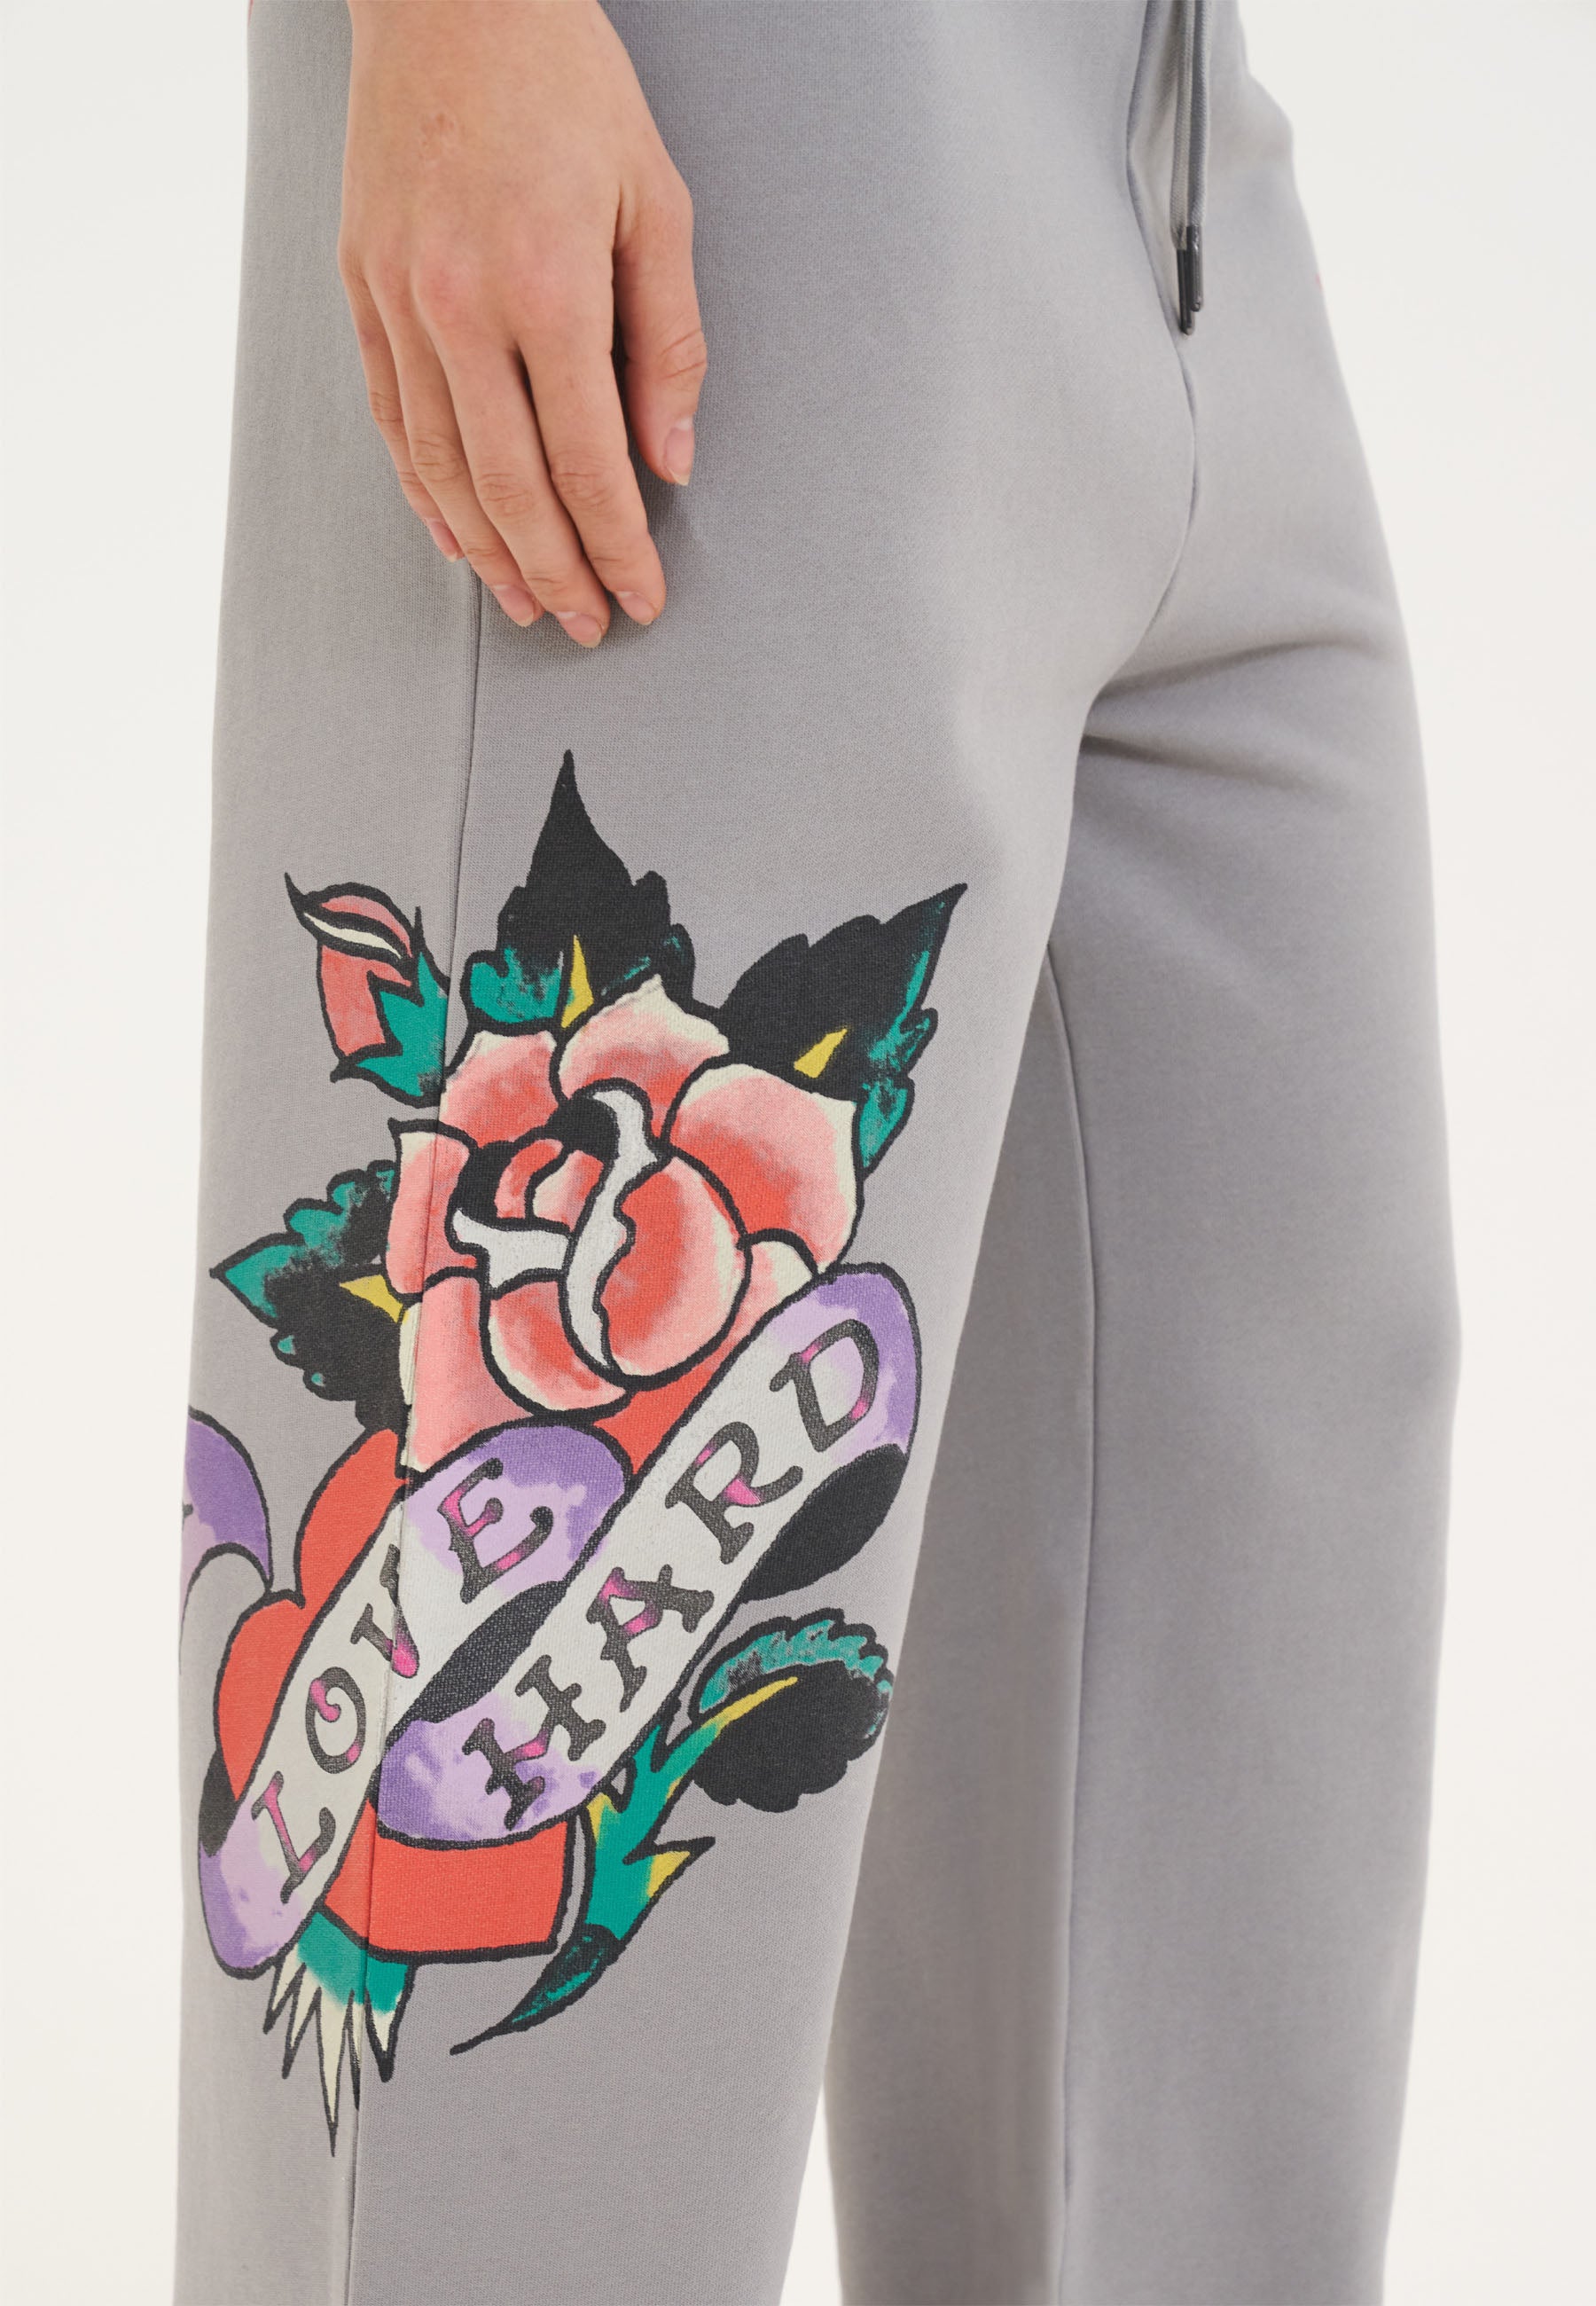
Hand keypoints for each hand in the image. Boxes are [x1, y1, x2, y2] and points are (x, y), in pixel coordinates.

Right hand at [339, 0, 705, 643]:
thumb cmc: (564, 81)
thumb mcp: (656, 202)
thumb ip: (669, 342)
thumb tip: (672, 457)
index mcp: (548, 287)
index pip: (588, 463)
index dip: (619, 546)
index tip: (642, 595)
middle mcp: (462, 306)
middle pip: (512, 488)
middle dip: (557, 573)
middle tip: (589, 624)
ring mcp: (401, 301)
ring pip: (443, 469)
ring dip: (490, 553)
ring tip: (528, 603)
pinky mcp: (363, 288)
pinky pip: (393, 419)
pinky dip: (425, 491)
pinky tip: (457, 536)